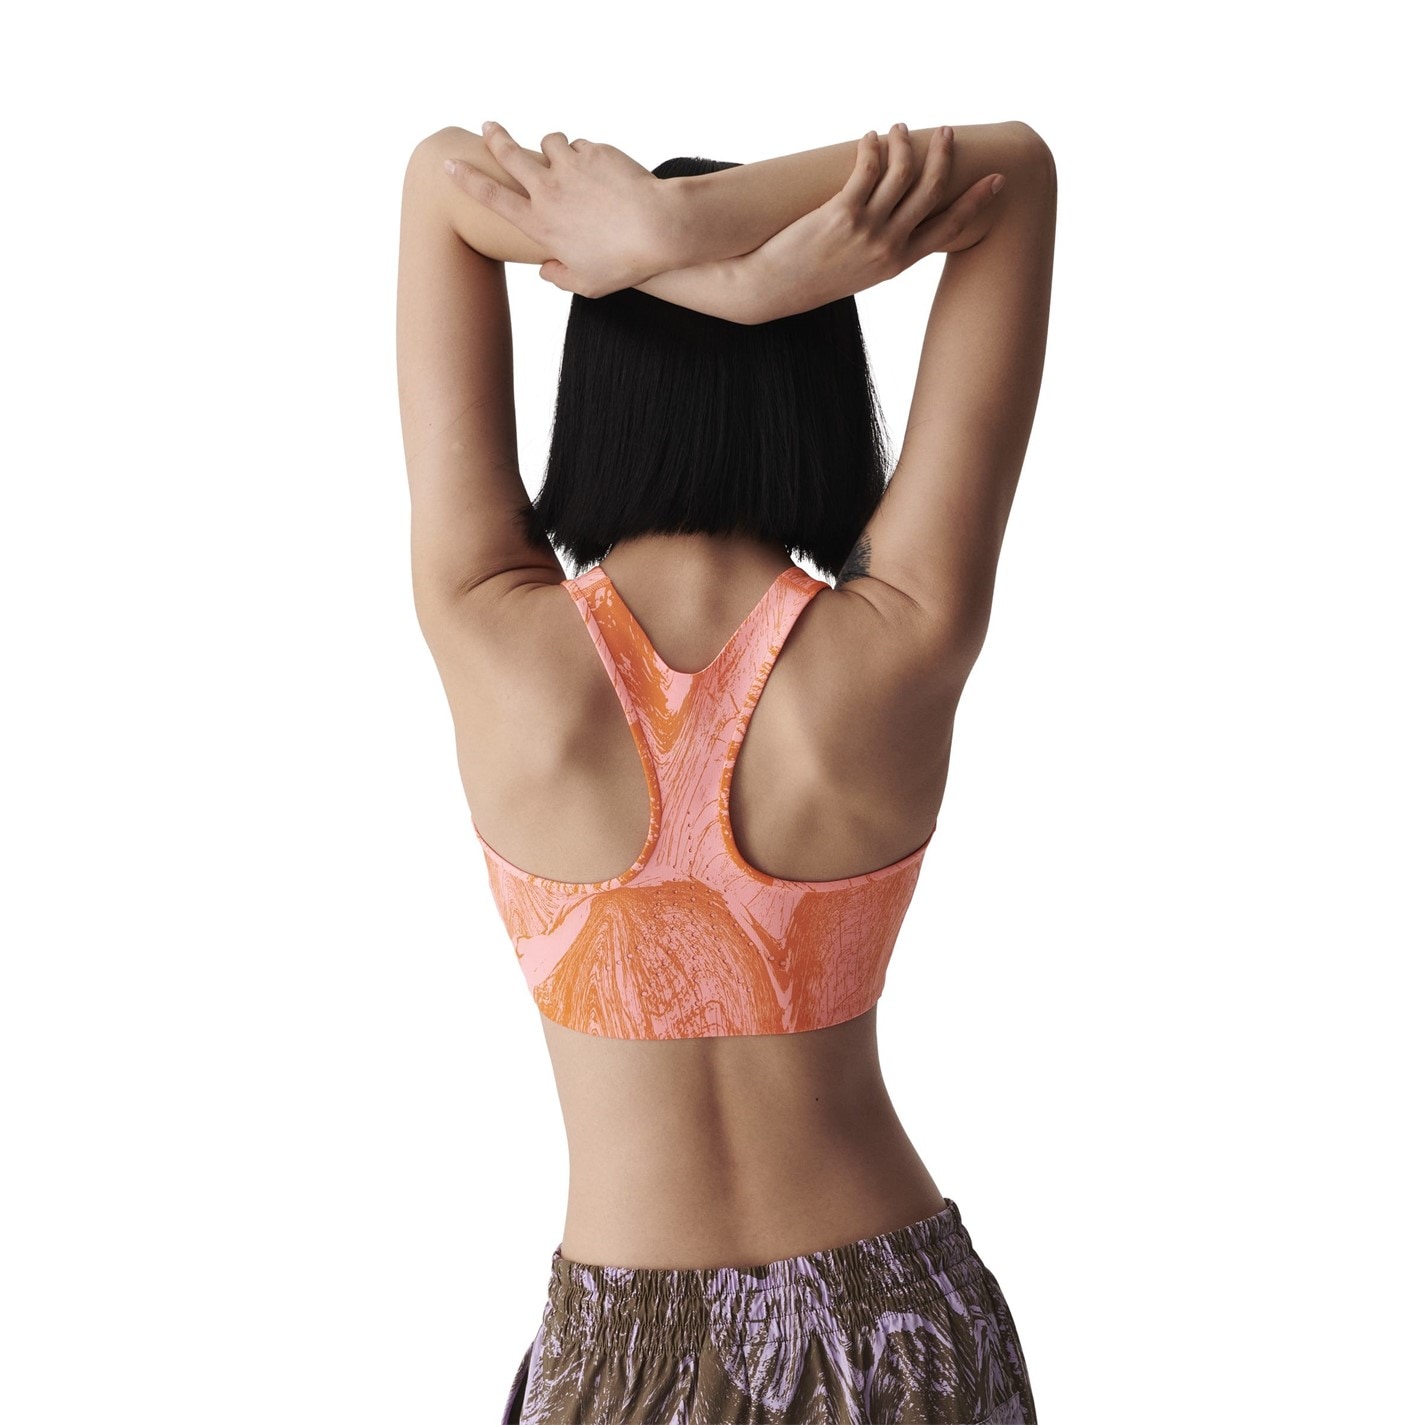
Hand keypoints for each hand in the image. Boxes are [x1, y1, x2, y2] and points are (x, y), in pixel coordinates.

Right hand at [445, 120, 678, 296]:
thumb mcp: (587, 284)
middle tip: (487, 127)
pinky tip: (601, 171)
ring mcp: (570, 167)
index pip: (491, 198)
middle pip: (509, 155)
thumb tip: (545, 269)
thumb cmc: (624, 264)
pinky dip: (586, 155)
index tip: (449, 165)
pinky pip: (582, 146)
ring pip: (548, 143)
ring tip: (563, 159)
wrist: (659, 228)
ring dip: (552, 148)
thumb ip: (560, 276)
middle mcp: (547, 191)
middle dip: (495, 139)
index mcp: (538, 224)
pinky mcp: (595, 152)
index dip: (466, 180)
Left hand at [740, 124, 1004, 321]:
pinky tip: (870, 137)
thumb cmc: (814, 278)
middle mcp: (889, 247)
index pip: (950, 228)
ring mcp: (867, 230)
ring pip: (902, 173)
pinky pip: (867, 170)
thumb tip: (895, 223)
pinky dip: (873, 147)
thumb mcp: (858, 271)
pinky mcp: (842, 214)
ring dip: (904, 143)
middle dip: (944, 155)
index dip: (977, 201)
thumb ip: (882, 248)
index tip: (998, 180)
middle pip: (932, 190)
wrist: (776, 288)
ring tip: (899, 128)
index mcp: (899, 262)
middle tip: (947, 132)